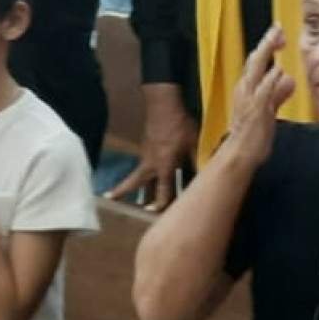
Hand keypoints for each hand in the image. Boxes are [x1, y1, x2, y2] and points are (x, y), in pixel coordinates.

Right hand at [108, 84, 197, 206]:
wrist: (163, 104)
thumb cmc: (180, 125)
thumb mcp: (193, 145)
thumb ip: (197, 163)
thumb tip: (207, 179)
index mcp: (164, 165)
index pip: (163, 190)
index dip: (161, 204)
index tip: (154, 215)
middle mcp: (151, 163)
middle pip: (137, 181)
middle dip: (124, 191)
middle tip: (111, 199)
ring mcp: (146, 154)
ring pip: (138, 174)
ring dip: (130, 186)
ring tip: (121, 195)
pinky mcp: (145, 148)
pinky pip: (142, 166)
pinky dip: (140, 175)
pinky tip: (145, 178)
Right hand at [221, 26, 294, 169]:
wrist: (240, 154)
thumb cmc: (253, 135)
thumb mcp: (268, 110)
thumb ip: (278, 94)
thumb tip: (288, 79)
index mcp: (247, 88)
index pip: (257, 62)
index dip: (267, 46)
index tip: (278, 33)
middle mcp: (245, 89)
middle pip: (255, 60)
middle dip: (266, 43)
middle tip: (278, 28)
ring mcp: (249, 98)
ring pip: (256, 70)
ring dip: (267, 54)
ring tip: (277, 39)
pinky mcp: (256, 110)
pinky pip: (263, 91)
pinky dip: (270, 80)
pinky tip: (278, 70)